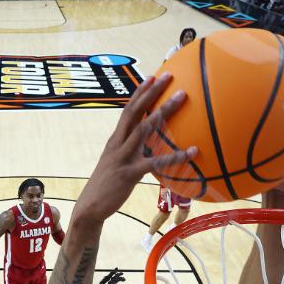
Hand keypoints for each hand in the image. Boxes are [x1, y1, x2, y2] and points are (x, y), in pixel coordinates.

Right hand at [72, 74, 196, 223]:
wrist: (90, 208)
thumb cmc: (106, 187)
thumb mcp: (116, 164)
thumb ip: (129, 152)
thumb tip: (148, 147)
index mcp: (115, 140)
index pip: (127, 110)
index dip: (139, 92)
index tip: (152, 76)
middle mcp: (117, 144)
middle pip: (134, 111)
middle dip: (150, 91)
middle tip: (168, 75)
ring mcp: (122, 157)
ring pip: (144, 129)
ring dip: (164, 111)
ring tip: (182, 96)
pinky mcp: (129, 174)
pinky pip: (155, 162)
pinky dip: (175, 156)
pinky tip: (193, 151)